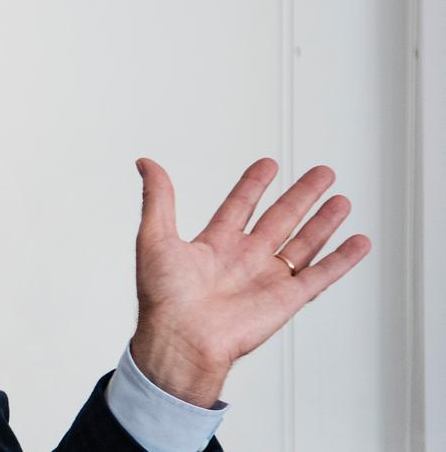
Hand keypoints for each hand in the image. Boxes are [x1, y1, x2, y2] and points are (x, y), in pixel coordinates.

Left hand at [128, 157, 370, 407]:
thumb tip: (146, 163)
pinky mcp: (286, 299)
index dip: (254, 184)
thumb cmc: (162, 298)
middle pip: (280, 219)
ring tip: (341, 200)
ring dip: (324, 221)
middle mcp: (243, 259)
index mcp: (214, 244)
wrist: (182, 341)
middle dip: (301, 195)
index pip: (239, 205)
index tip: (269, 164)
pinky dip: (342, 260)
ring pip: (303, 243)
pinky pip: (320, 275)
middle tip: (322, 173)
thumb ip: (158, 198)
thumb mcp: (155, 238)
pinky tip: (358, 241)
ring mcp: (267, 278)